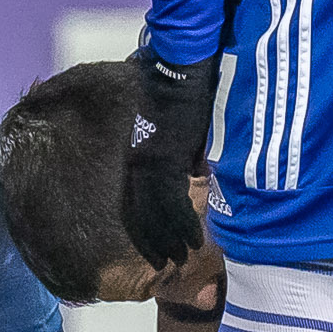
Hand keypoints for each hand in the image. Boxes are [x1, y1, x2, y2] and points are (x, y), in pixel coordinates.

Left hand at [120, 57, 216, 270]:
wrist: (179, 68)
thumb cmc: (180, 88)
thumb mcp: (175, 124)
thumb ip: (180, 148)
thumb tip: (193, 164)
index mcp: (140, 153)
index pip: (139, 199)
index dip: (146, 226)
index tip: (153, 245)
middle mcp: (141, 162)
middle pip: (144, 212)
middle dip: (155, 241)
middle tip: (163, 263)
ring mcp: (153, 163)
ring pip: (159, 215)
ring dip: (171, 240)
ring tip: (181, 260)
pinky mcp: (168, 162)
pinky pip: (175, 204)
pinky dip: (184, 227)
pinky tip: (193, 244)